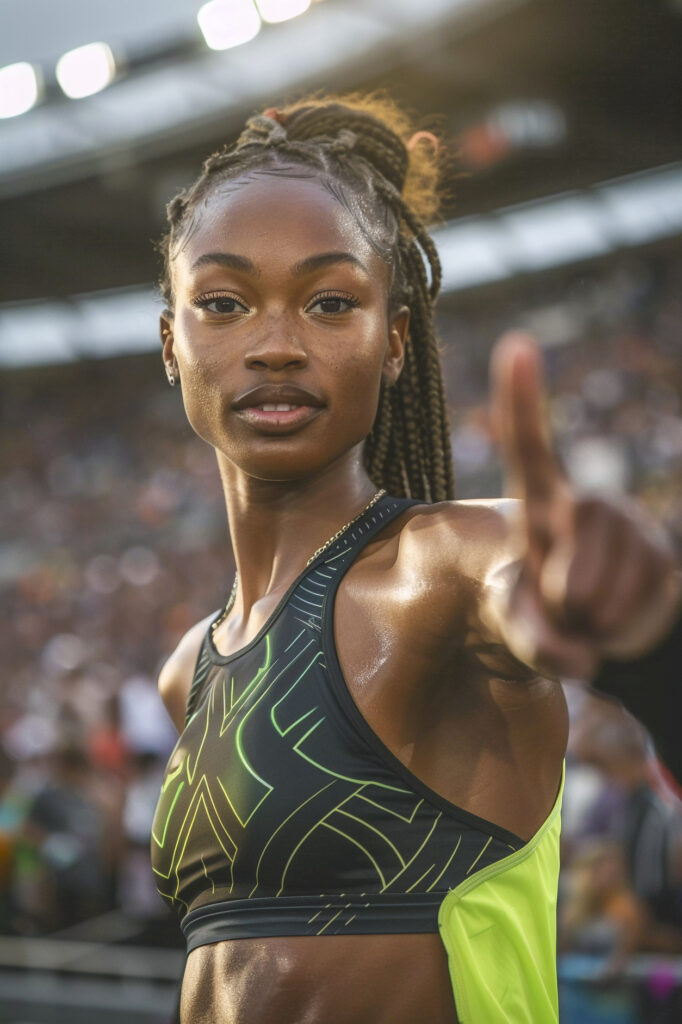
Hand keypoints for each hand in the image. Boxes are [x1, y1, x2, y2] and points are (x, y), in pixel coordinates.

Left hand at [489, 331, 680, 679]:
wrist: (592, 623)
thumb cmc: (537, 611)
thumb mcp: (518, 627)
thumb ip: (533, 640)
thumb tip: (575, 657)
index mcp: (539, 504)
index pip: (529, 448)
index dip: (522, 400)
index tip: (517, 344)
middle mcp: (586, 503)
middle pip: (571, 573)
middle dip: (564, 610)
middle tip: (562, 606)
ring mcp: (628, 524)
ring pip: (604, 592)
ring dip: (594, 620)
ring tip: (588, 608)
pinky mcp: (662, 551)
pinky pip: (641, 603)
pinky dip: (625, 626)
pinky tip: (620, 610)